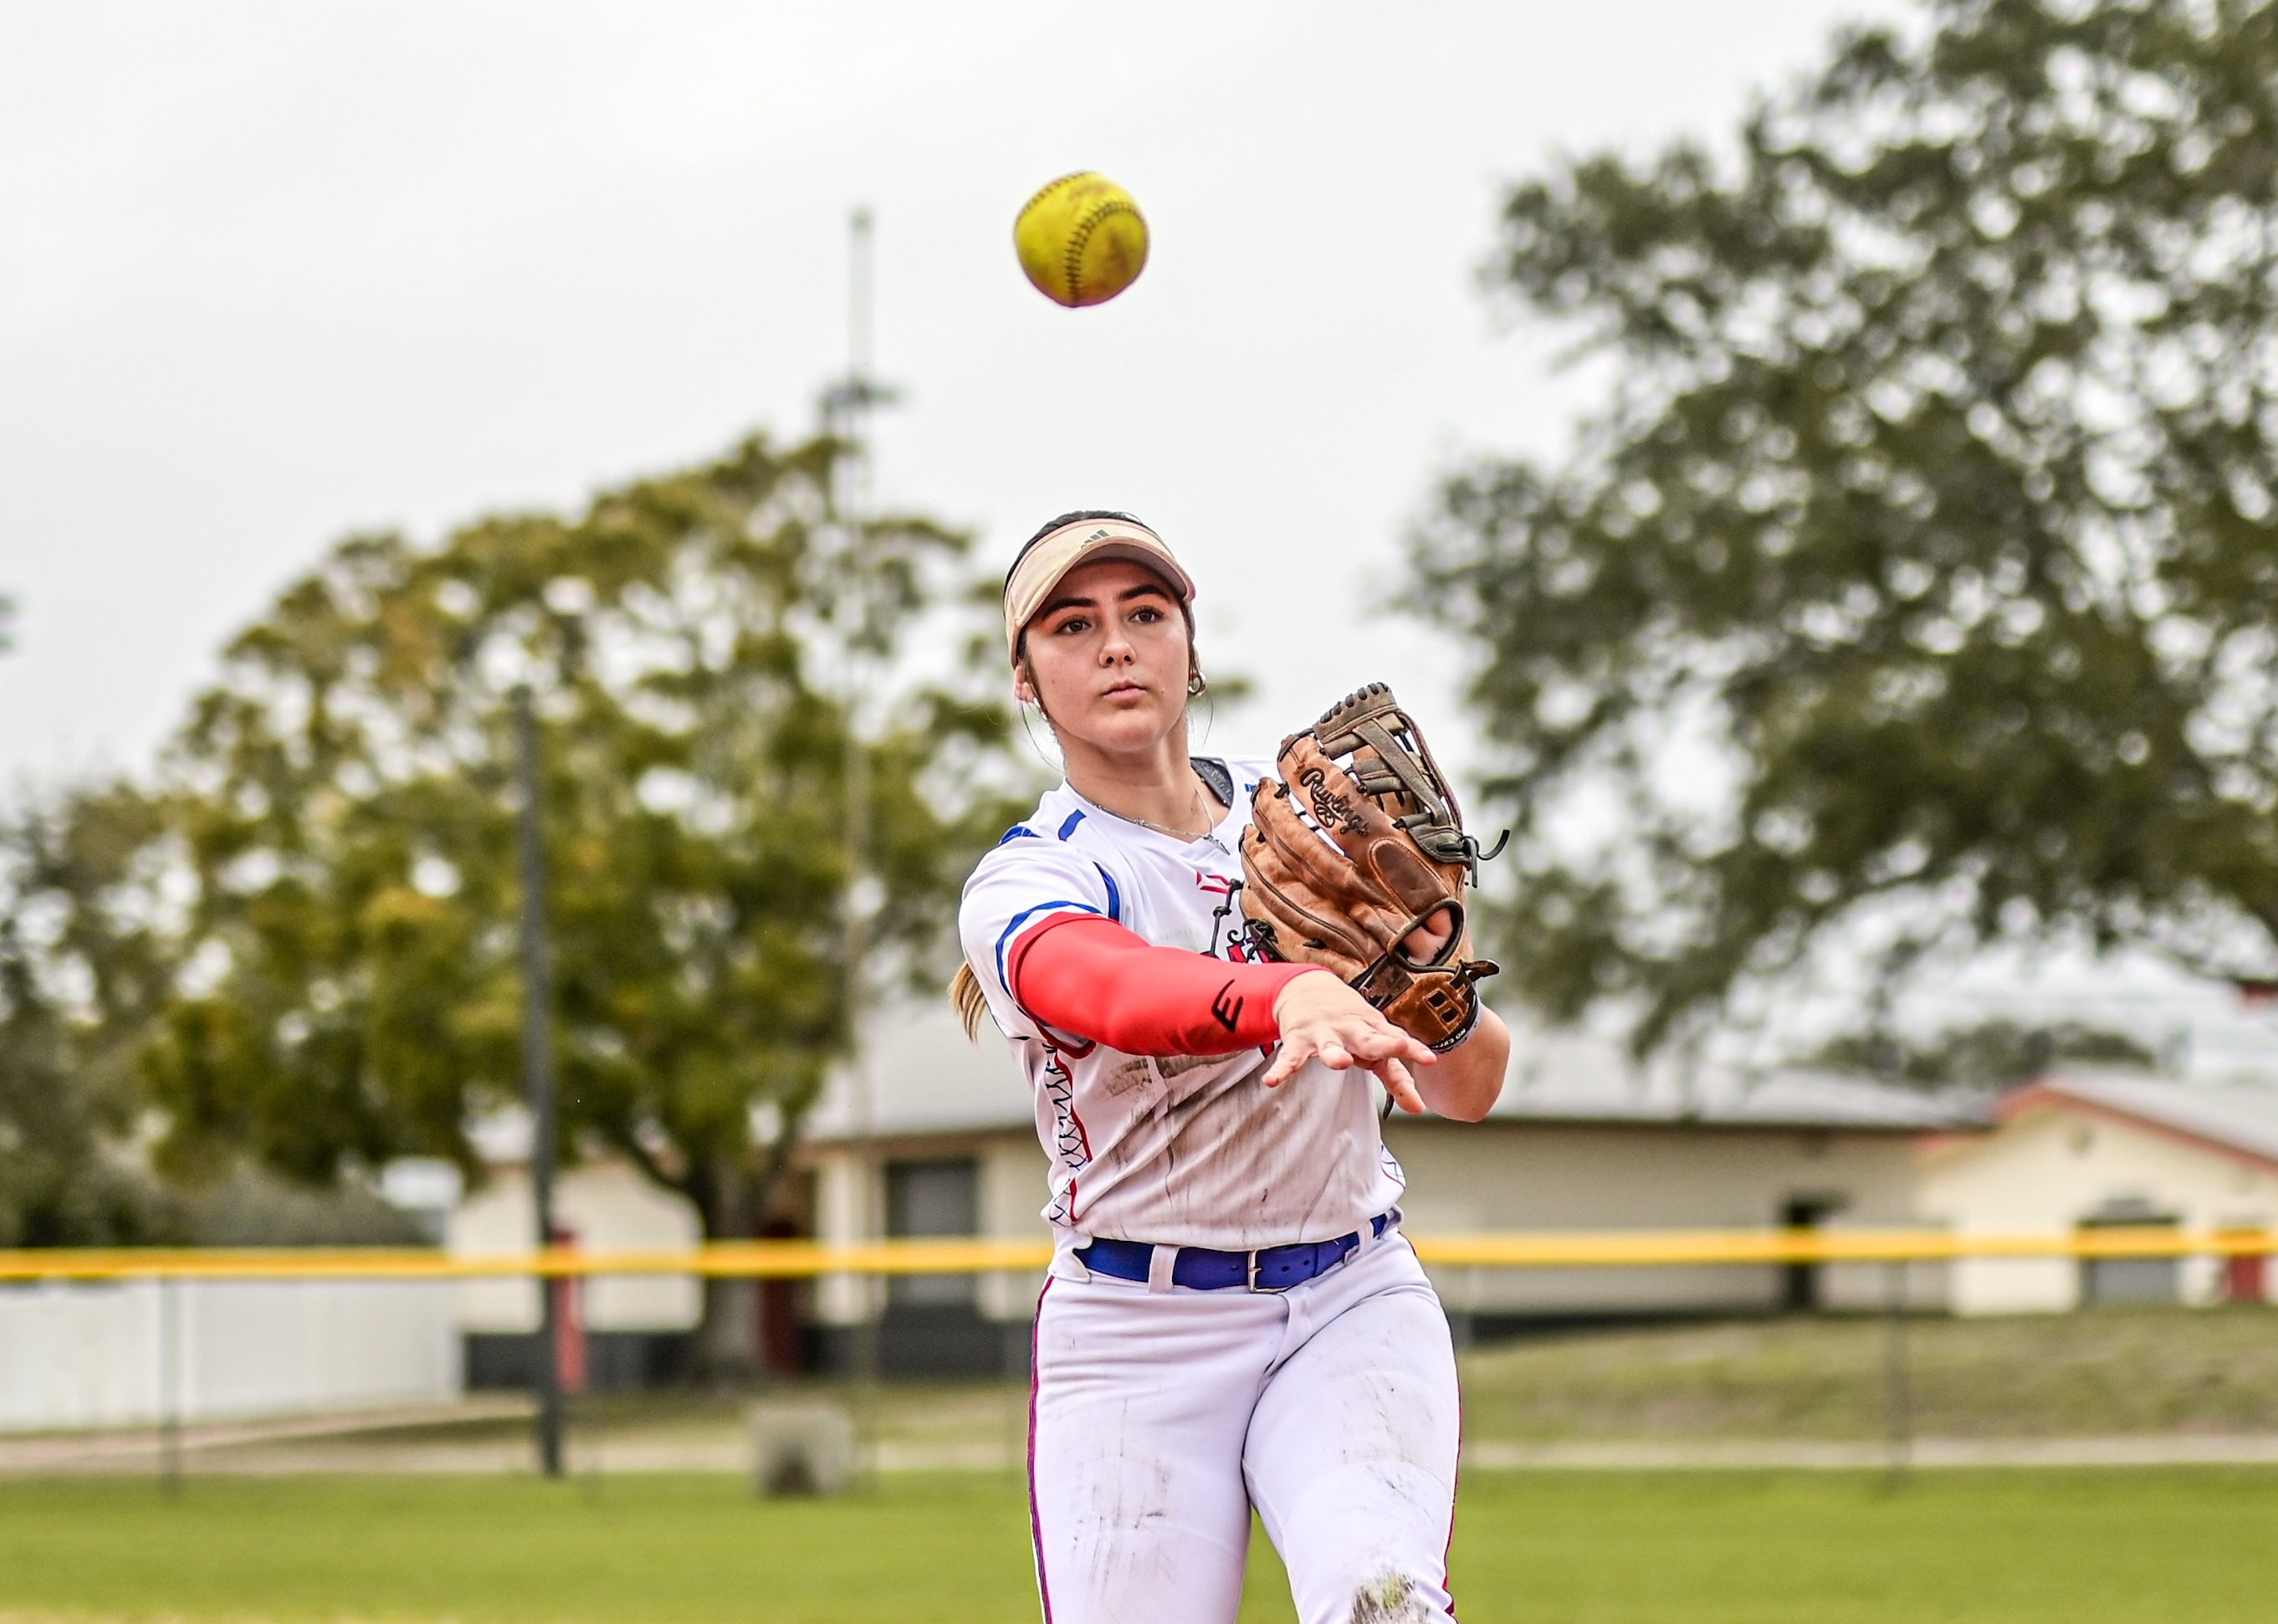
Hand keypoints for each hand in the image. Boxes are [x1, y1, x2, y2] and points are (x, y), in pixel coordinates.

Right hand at [1263, 970, 1435, 1112]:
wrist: (1308, 987)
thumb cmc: (1350, 1022)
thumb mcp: (1374, 1042)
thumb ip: (1397, 1078)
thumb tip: (1420, 1109)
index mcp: (1372, 1031)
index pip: (1395, 1041)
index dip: (1413, 1050)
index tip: (1430, 1059)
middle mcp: (1351, 1030)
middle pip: (1369, 1039)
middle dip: (1383, 1044)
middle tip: (1399, 1047)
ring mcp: (1324, 1034)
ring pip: (1330, 1046)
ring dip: (1334, 1054)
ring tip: (1339, 1063)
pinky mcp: (1298, 1040)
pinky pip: (1289, 1058)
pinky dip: (1281, 1069)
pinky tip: (1272, 1082)